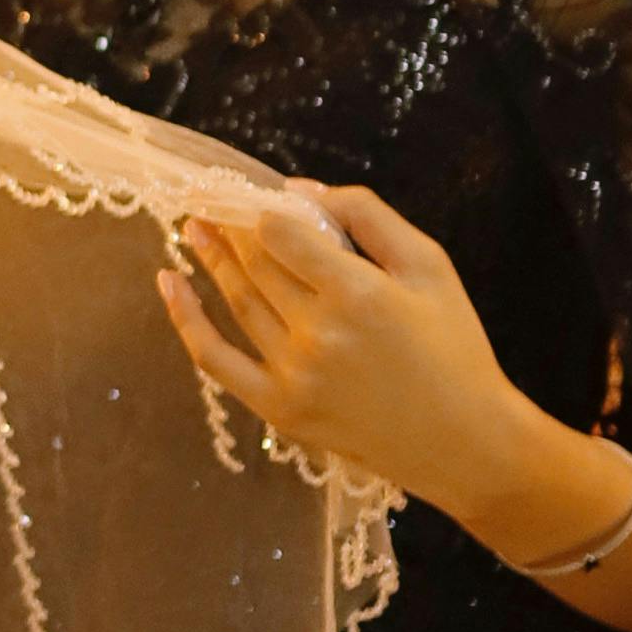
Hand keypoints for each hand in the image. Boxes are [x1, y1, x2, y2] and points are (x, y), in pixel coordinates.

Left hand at [159, 181, 522, 522]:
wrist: (463, 441)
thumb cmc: (454, 346)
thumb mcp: (429, 266)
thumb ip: (368, 217)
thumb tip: (298, 191)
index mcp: (357, 292)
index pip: (281, 233)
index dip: (258, 206)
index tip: (246, 190)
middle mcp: (317, 333)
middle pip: (255, 262)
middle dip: (229, 225)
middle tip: (207, 199)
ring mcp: (293, 375)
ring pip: (237, 301)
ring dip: (210, 259)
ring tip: (193, 229)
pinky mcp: (279, 409)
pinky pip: (215, 359)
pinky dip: (185, 318)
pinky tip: (168, 281)